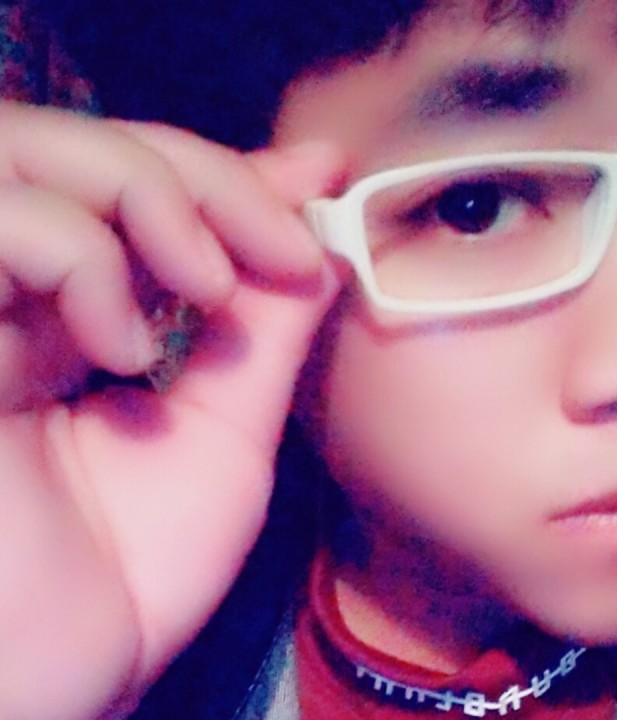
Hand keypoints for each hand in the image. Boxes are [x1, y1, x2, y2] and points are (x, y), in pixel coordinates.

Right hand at [0, 102, 341, 718]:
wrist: (49, 682)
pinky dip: (80, 257)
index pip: (144, 188)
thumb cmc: (130, 577)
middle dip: (201, 174)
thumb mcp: (227, 438)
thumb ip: (264, 336)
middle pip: (84, 143)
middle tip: (281, 241)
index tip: (321, 176)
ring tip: (207, 287)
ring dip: (144, 194)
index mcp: (79, 317)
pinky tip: (120, 342)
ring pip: (27, 150)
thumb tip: (318, 238)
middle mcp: (11, 294)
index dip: (231, 172)